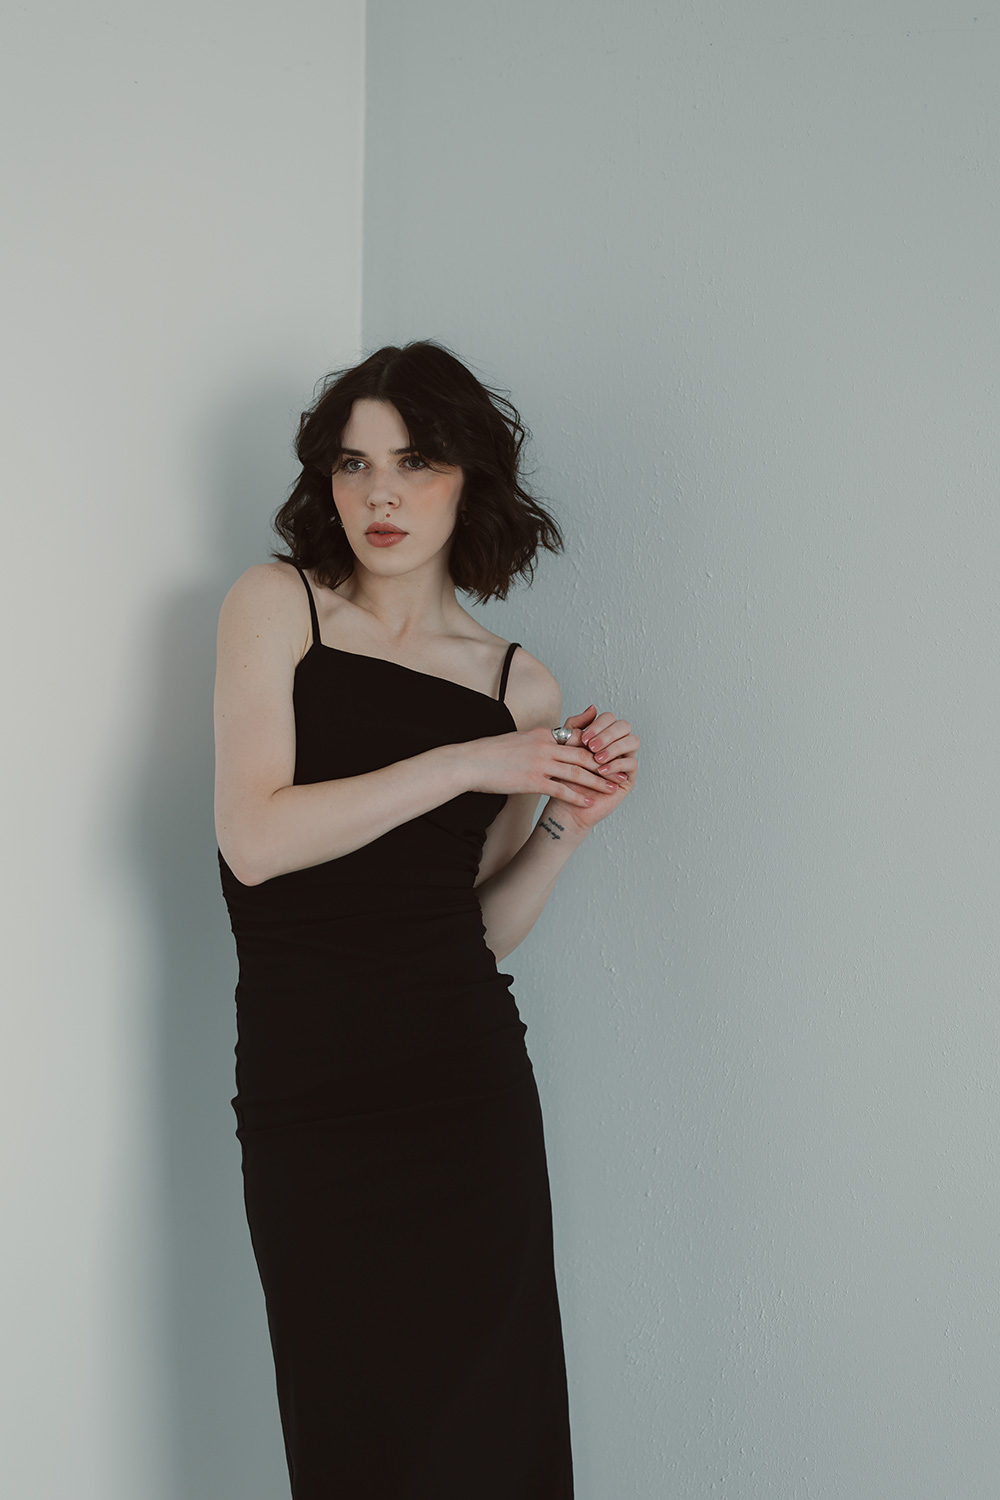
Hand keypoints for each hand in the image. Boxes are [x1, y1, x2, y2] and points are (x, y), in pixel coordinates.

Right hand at [467, 710, 630, 805]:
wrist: (471, 762)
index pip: (576, 739)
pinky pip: (562, 789)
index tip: (609, 754)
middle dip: (605, 764)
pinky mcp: (533, 780)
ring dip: (598, 780)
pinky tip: (590, 801)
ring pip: (578, 772)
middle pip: (583, 754)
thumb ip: (537, 740)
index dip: (595, 747)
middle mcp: (545, 745)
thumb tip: (548, 741)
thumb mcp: (518, 739)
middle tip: (620, 770)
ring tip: (613, 787)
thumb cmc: (491, 753)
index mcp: (542, 733)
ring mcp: (540, 763)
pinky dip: (578, 796)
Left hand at [544, 703, 638, 835]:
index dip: (599, 724)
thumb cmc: (564, 774)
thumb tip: (593, 707)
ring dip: (614, 747)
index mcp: (603, 734)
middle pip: (624, 726)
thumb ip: (577, 726)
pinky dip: (616, 765)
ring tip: (597, 759)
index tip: (584, 738)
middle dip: (607, 734)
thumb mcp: (566, 745)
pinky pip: (632, 763)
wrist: (565, 802)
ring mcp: (624, 759)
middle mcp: (616, 744)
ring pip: (633, 741)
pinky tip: (601, 772)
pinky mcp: (627, 777)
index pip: (610, 718)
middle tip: (591, 747)